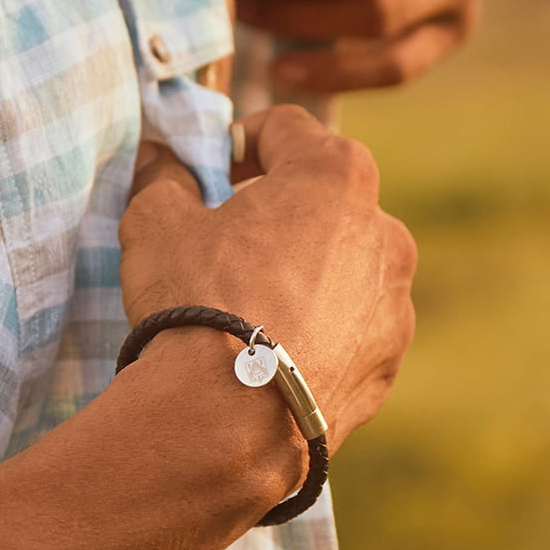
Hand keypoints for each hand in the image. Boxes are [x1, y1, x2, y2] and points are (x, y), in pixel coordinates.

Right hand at [120, 107, 416, 454]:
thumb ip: (163, 178)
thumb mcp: (156, 223)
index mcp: (335, 175)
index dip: (240, 142)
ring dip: (307, 276)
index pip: (287, 128)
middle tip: (228, 245)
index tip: (212, 171)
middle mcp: (384, 232)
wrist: (227, 421)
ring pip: (346, 271)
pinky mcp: (387, 365)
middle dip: (281, 214)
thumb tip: (161, 159)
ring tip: (252, 311)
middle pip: (327, 202)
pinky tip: (272, 357)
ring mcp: (394, 304)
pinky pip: (350, 333)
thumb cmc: (197, 301)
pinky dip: (319, 334)